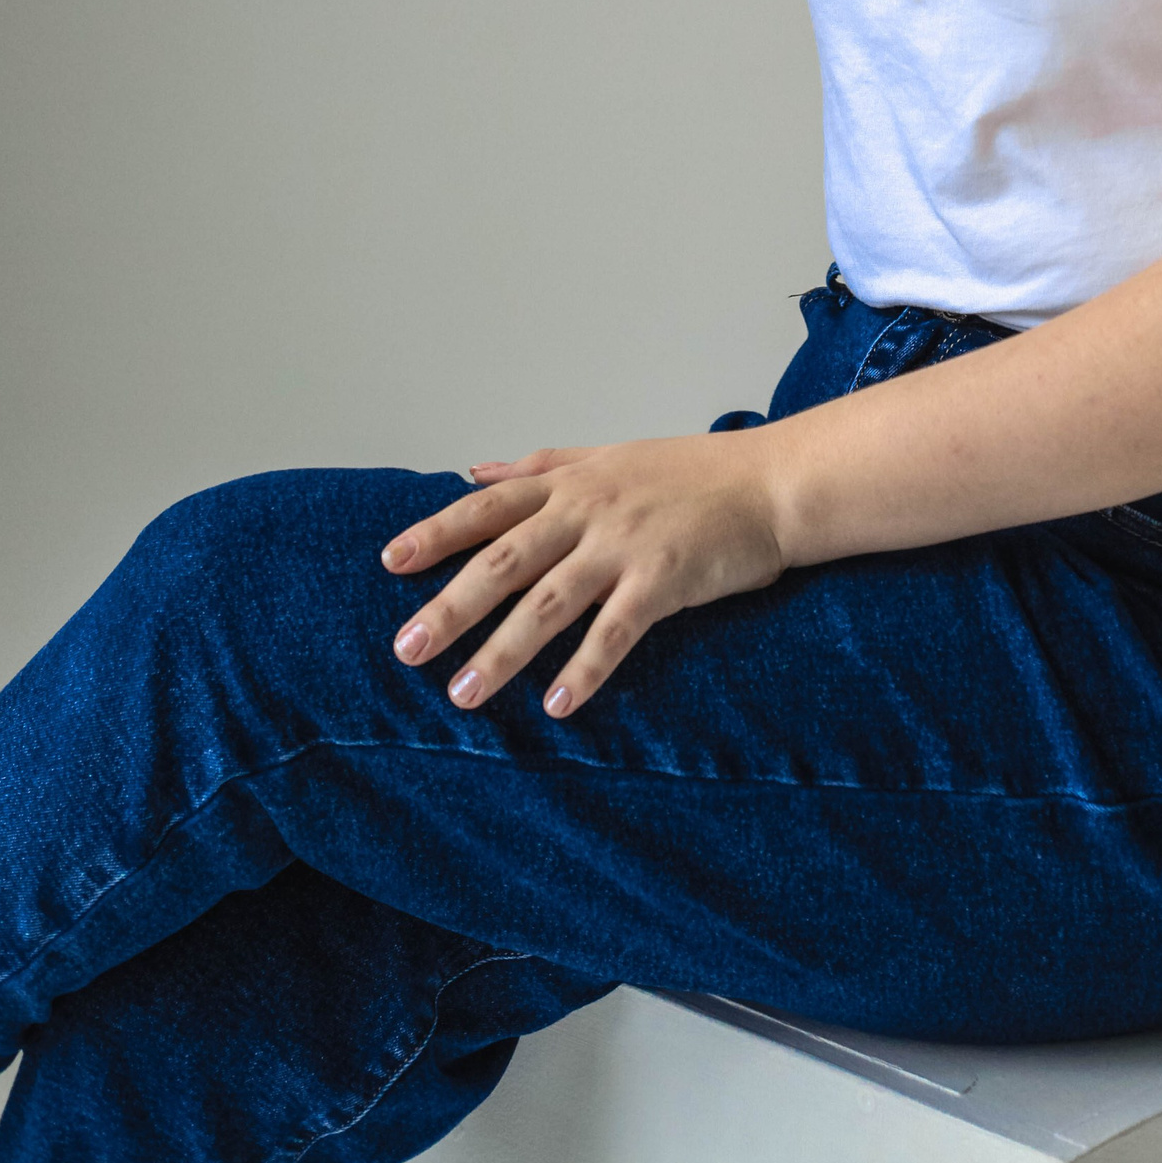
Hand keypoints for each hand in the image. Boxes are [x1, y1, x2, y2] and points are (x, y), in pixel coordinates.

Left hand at [379, 433, 787, 717]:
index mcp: (571, 482)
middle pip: (503, 561)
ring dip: (501, 652)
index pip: (487, 507)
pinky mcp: (663, 581)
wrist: (770, 482)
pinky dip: (584, 669)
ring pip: (547, 603)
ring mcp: (624, 545)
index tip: (391, 563)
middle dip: (450, 607)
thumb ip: (541, 467)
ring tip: (462, 694)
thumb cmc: (692, 472)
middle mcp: (588, 511)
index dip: (437, 533)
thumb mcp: (608, 456)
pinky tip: (557, 706)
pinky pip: (613, 632)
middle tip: (406, 649)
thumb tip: (474, 472)